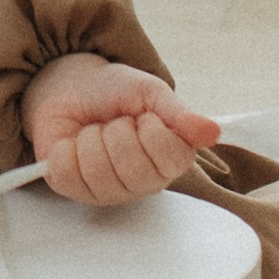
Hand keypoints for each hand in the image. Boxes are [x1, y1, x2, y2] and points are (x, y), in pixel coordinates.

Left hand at [22, 52, 220, 204]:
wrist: (71, 86)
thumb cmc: (114, 93)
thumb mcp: (149, 91)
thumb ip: (179, 114)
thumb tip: (212, 131)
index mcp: (168, 161)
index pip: (173, 158)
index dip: (153, 128)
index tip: (144, 116)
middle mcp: (142, 183)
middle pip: (135, 169)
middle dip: (119, 131)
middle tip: (115, 122)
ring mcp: (108, 191)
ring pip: (100, 172)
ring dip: (92, 137)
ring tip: (95, 130)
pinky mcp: (74, 190)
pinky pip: (69, 174)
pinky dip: (67, 148)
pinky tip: (73, 142)